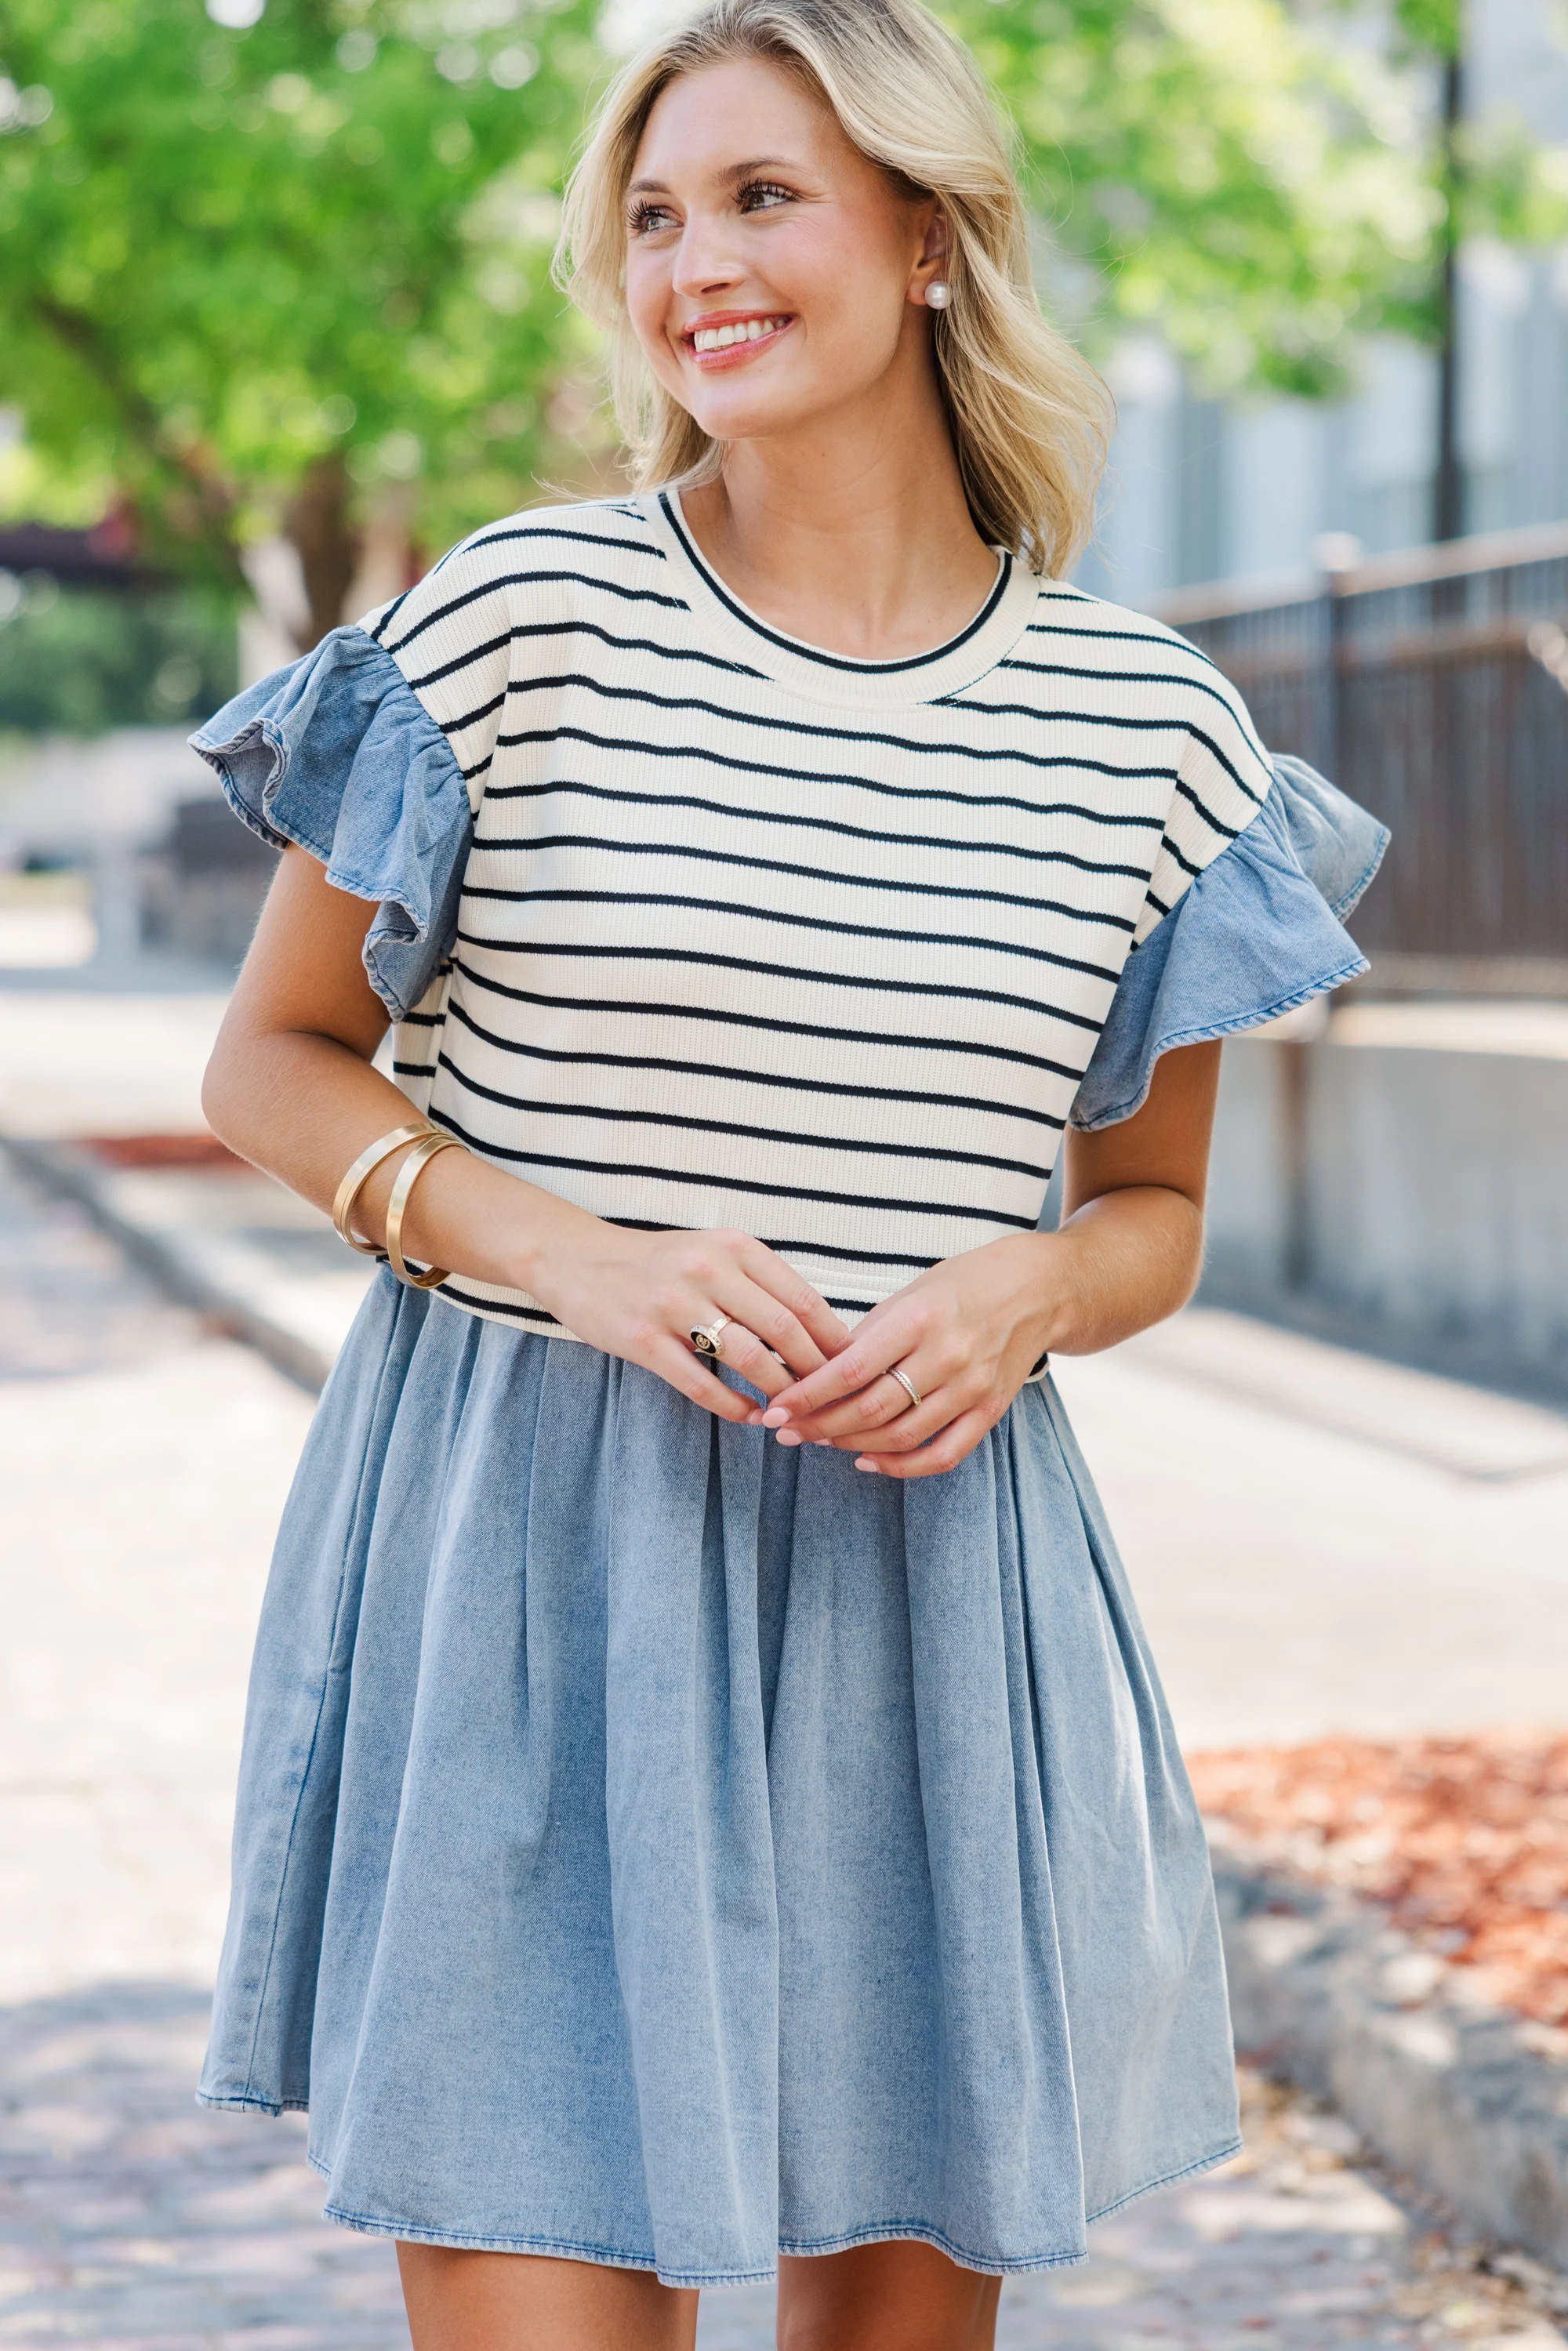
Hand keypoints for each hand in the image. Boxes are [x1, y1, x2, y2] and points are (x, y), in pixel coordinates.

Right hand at [525, 1219, 850, 1424]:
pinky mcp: (644, 1340)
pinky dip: (734, 1407)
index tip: (855, 1368)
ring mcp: (674, 1304)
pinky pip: (702, 1383)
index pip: (802, 1298)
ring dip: (780, 1392)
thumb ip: (760, 1284)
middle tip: (832, 1400)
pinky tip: (750, 1416)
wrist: (576, 1260)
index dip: (833, 1340)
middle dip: (816, 1371)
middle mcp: (708, 1269)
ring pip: (749, 1358)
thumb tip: (821, 1331)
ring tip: (795, 1413)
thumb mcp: (713, 1253)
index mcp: (734, 1246)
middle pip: (785, 1329)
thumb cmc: (658, 1263)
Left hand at [749, 1233, 1061, 1476]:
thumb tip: (817, 1374)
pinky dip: (901, 1466)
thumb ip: (869, 1335)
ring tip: (819, 1440)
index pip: (851, 1369)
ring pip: (900, 1436)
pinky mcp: (990, 1410)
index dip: (808, 1395)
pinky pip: (942, 1455)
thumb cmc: (964, 1284)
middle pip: (871, 1409)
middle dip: (820, 1425)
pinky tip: (868, 1461)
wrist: (1038, 1289)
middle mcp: (948, 1356)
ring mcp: (972, 1387)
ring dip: (850, 1444)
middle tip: (787, 1431)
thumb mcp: (911, 1293)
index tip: (776, 1409)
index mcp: (920, 1319)